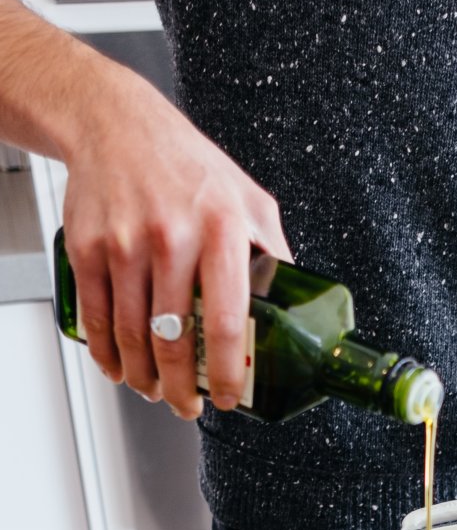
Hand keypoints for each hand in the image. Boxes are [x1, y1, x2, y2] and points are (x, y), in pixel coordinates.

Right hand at [61, 72, 290, 418]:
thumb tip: (296, 305)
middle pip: (174, 339)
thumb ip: (273, 252)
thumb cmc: (188, 165)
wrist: (116, 124)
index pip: (228, 319)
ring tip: (156, 390)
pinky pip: (96, 315)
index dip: (229, 371)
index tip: (232, 396)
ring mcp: (125, 243)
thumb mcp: (250, 199)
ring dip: (143, 376)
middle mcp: (173, 236)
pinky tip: (118, 366)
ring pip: (132, 336)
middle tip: (188, 406)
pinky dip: (106, 352)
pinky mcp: (88, 246)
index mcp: (223, 228)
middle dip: (182, 388)